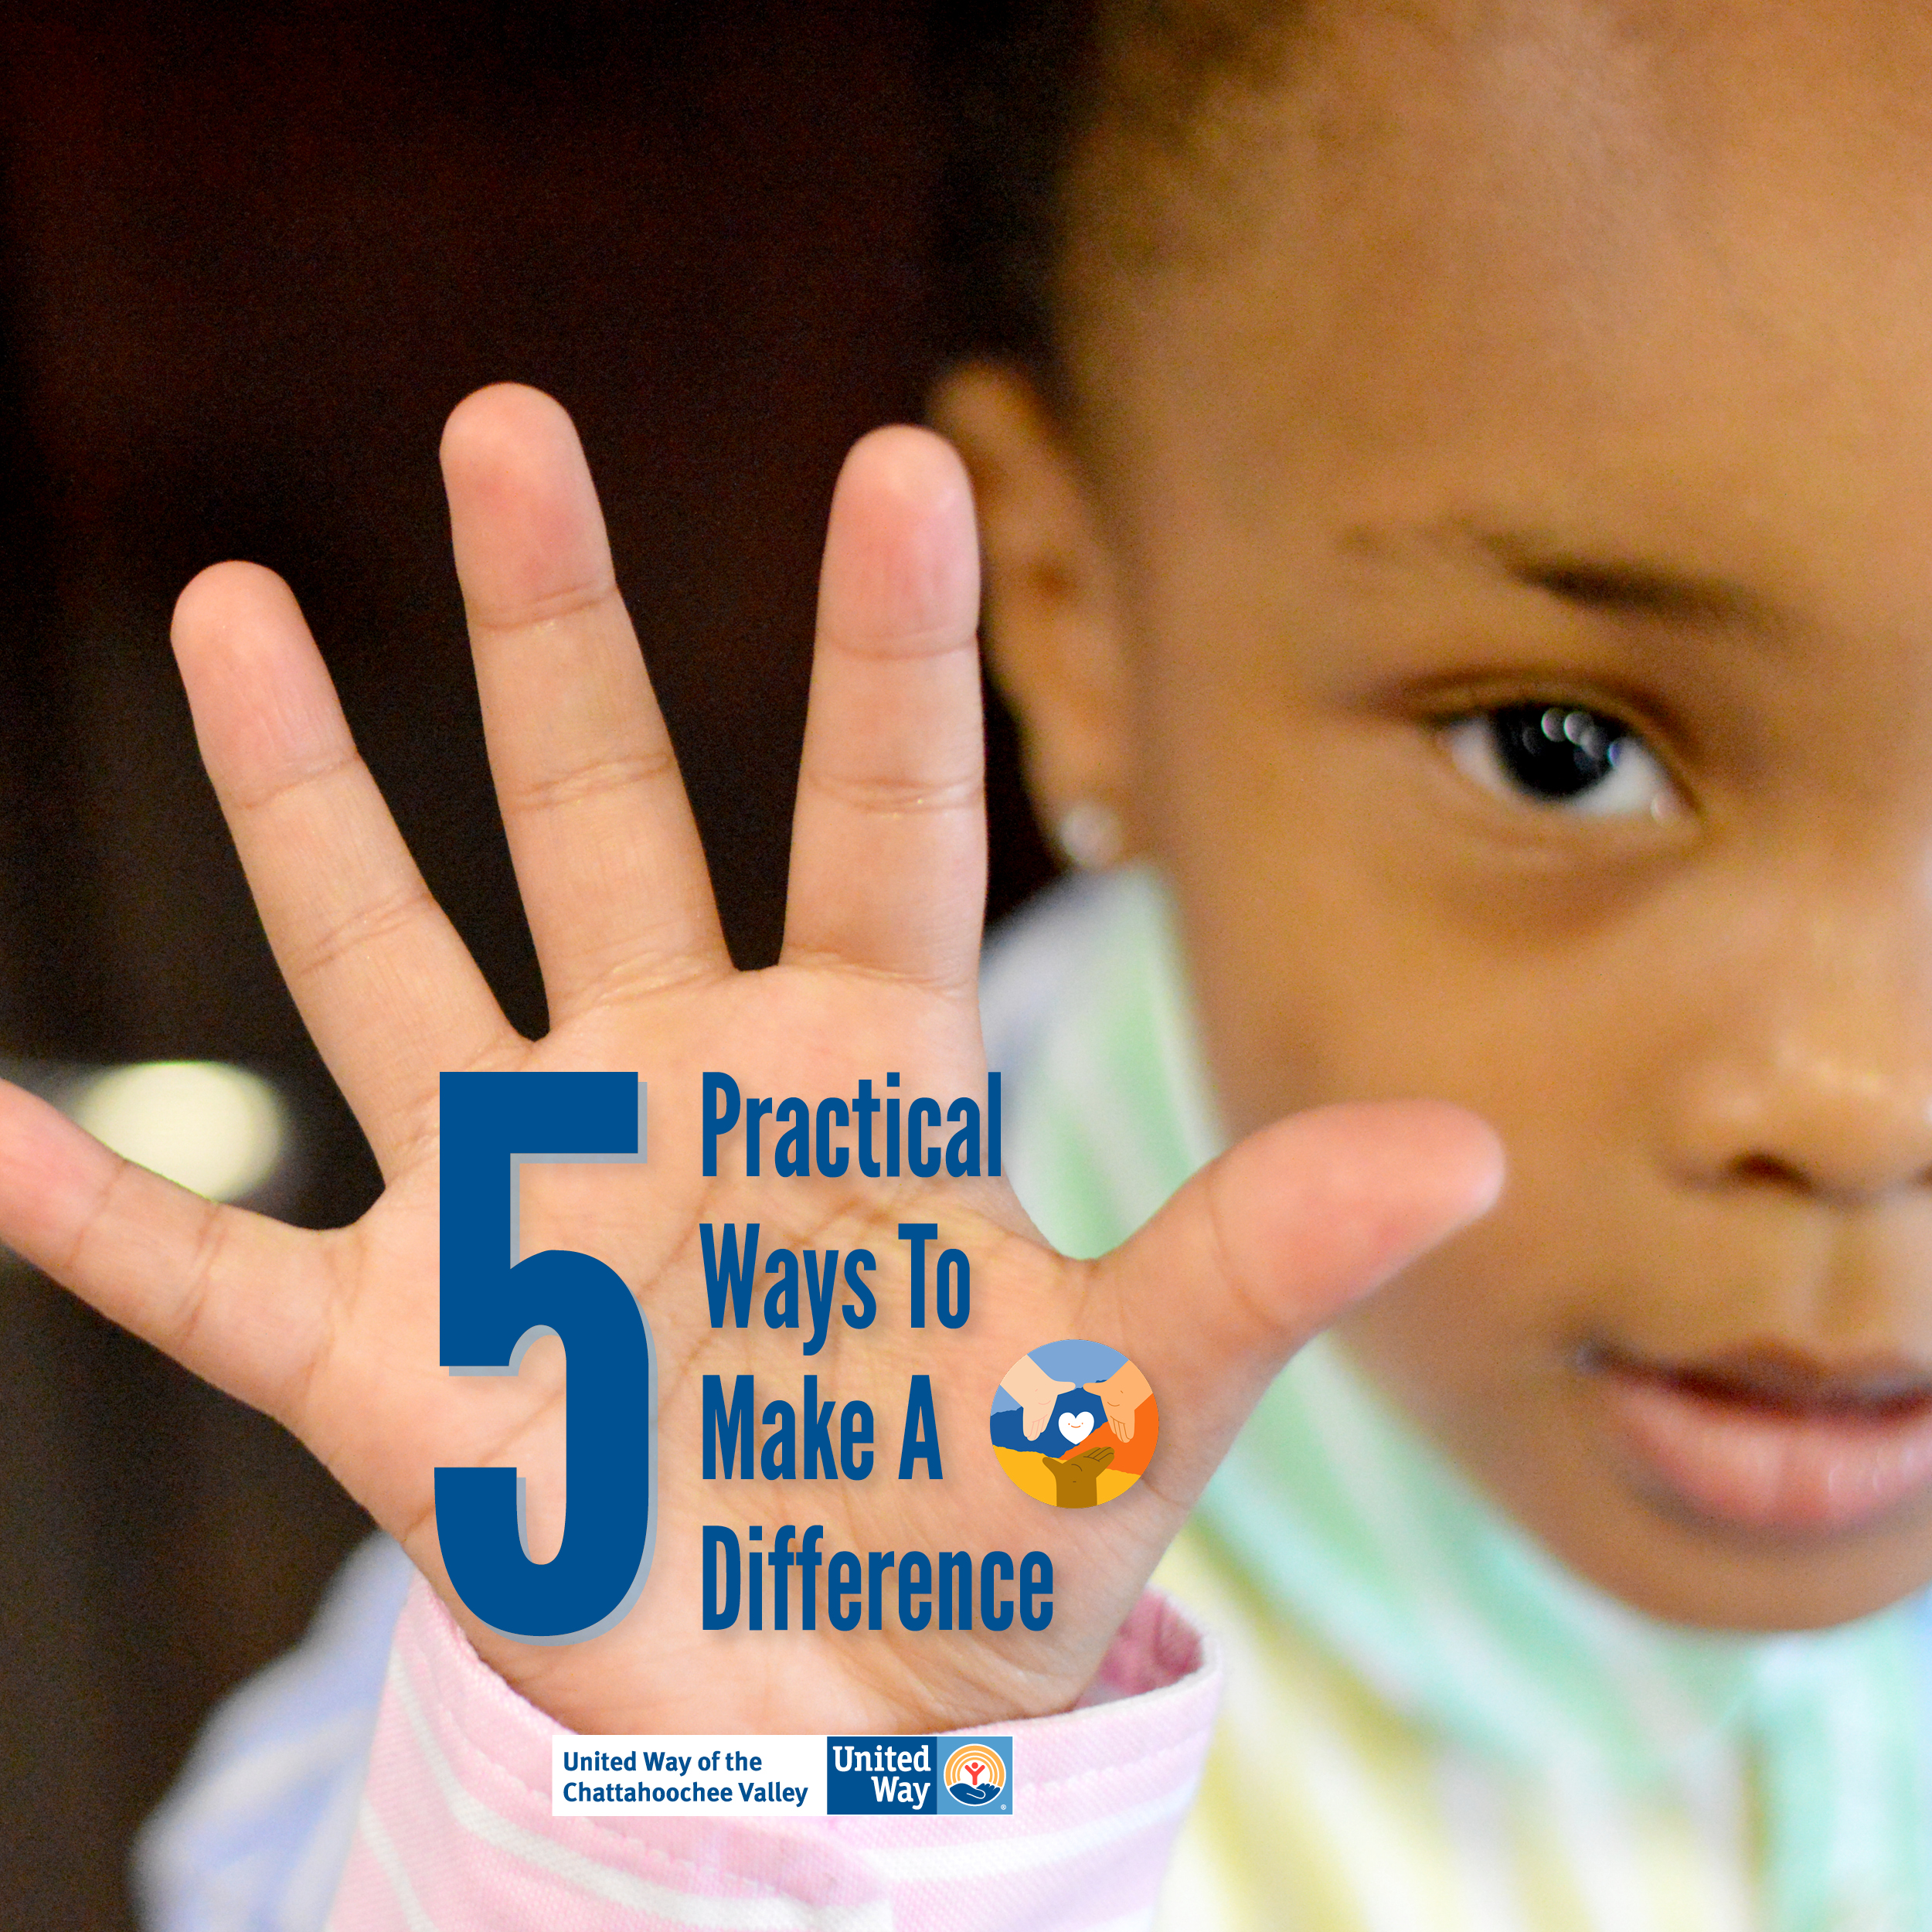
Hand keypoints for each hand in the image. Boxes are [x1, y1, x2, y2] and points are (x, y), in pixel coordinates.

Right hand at [0, 384, 1501, 1737]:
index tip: (901, 455)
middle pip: (604, 818)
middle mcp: (675, 1097)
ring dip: (308, 804)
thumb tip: (1464, 1153)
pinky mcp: (395, 1361)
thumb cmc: (993, 1548)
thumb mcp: (1123, 1412)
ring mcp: (519, 1210)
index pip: (878, 825)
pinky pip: (212, 1276)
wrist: (847, 1710)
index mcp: (858, 1086)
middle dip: (550, 631)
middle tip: (502, 422)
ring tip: (237, 611)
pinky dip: (99, 1216)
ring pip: (393, 967)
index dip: (881, 650)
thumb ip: (1251, 1270)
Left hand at [1042, 1442, 1115, 1508]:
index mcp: (1079, 1463)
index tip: (1098, 1448)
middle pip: (1096, 1456)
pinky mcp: (1095, 1469)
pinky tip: (1112, 1455)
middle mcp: (1087, 1465)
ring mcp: (1092, 1466)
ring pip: (1100, 1458)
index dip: (1093, 1452)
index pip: (1088, 1455)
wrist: (1070, 1489)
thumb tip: (1043, 1460)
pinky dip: (1107, 1458)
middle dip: (1102, 1452)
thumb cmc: (1063, 1480)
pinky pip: (1103, 1462)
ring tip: (1112, 1449)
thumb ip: (1052, 1464)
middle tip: (1109, 1447)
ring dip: (1106, 1454)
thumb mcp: (1057, 1470)